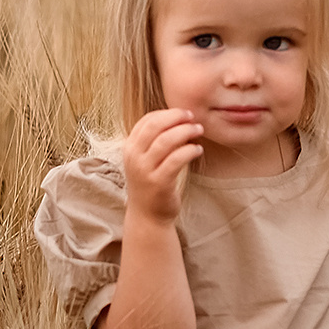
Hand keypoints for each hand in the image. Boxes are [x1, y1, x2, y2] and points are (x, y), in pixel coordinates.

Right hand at [123, 108, 203, 223]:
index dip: (167, 113)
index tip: (184, 113)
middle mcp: (134, 157)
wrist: (147, 216)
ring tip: (199, 130)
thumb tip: (181, 118)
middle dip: (176, 118)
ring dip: (186, 131)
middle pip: (155, 126)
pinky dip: (190, 150)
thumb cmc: (151, 182)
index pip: (146, 120)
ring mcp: (145, 170)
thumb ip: (156, 140)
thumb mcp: (146, 159)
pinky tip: (198, 150)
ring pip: (166, 141)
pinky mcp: (159, 182)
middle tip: (193, 118)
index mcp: (130, 147)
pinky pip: (176, 159)